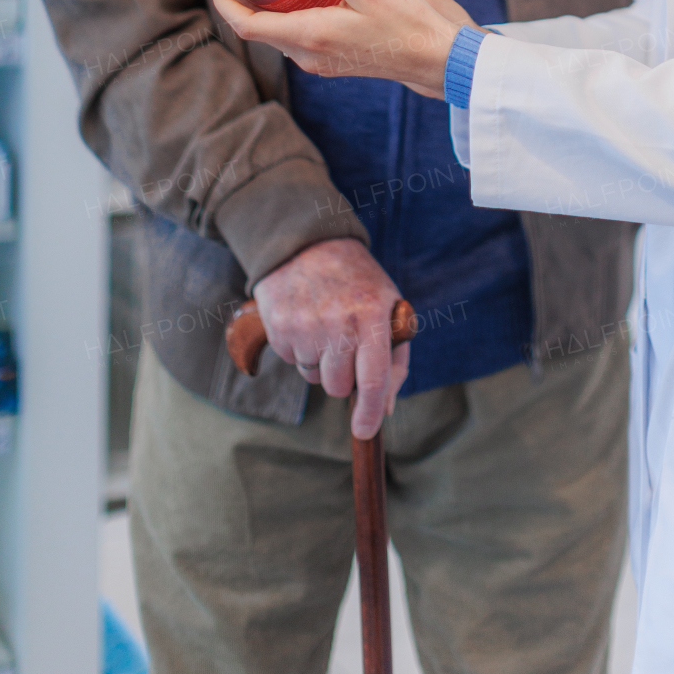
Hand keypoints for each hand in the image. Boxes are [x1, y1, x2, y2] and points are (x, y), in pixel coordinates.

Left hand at [202, 0, 466, 98]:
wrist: (440, 61)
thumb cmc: (409, 24)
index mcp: (309, 37)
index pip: (244, 24)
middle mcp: (308, 55)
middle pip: (256, 27)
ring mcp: (320, 61)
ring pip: (276, 30)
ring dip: (264, 3)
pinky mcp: (332, 59)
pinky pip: (295, 34)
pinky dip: (286, 11)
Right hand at [252, 239, 408, 437]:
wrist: (308, 241)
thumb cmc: (358, 281)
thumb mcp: (389, 306)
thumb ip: (394, 359)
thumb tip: (385, 410)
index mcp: (372, 315)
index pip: (373, 379)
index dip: (369, 412)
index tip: (365, 431)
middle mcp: (338, 322)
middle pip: (338, 386)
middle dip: (343, 377)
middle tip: (345, 344)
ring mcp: (305, 325)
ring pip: (314, 377)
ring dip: (321, 362)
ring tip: (325, 325)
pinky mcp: (279, 327)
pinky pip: (293, 361)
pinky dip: (300, 349)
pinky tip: (306, 318)